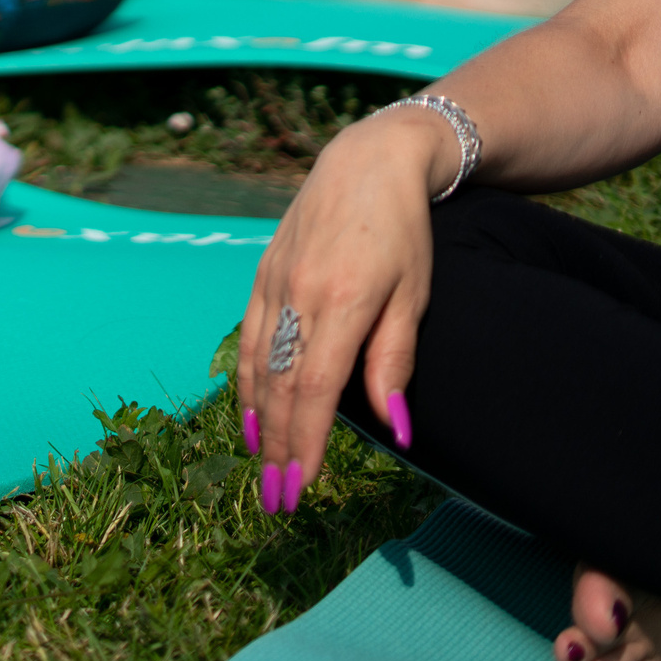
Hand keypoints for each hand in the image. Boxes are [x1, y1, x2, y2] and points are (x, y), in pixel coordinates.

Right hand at [238, 109, 449, 507]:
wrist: (367, 161)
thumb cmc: (405, 231)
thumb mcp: (415, 295)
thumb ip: (395, 360)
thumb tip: (397, 429)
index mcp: (339, 302)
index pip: (313, 390)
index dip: (304, 443)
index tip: (300, 488)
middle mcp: (295, 296)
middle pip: (277, 387)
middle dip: (276, 448)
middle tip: (278, 499)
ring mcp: (272, 284)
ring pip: (255, 366)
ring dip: (256, 422)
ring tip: (261, 465)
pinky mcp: (261, 276)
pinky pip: (247, 339)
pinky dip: (245, 382)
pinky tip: (249, 410)